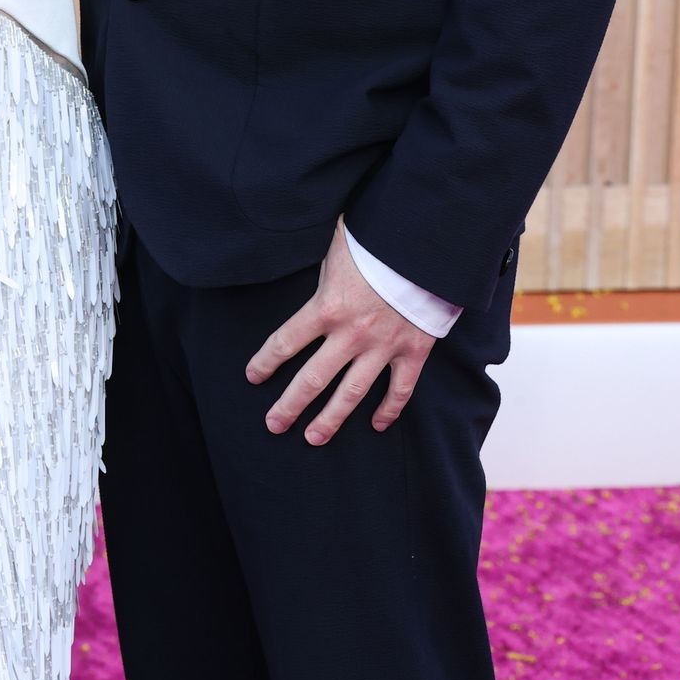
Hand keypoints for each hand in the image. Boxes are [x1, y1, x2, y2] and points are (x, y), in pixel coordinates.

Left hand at [245, 216, 435, 445]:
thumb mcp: (335, 247)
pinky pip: (400, 389)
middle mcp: (351, 333)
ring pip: (351, 393)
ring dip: (330, 419)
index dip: (265, 362)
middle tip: (274, 424)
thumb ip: (321, 272)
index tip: (252, 376)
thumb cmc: (376, 241)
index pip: (285, 341)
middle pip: (312, 379)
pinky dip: (389, 410)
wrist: (426, 246)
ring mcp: (383, 346)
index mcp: (327, 306)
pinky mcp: (413, 351)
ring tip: (313, 439)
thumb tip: (307, 272)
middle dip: (290, 405)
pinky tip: (376, 425)